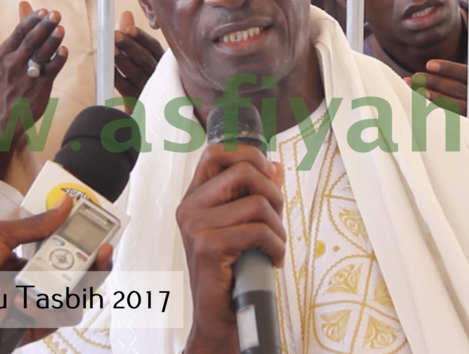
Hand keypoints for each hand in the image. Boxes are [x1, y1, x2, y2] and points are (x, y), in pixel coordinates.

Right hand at [0, 2, 67, 171]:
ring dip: (52, 41)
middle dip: (44, 26)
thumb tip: (24, 4)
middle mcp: (14, 63)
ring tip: (60, 28)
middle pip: (31, 41)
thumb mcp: (11, 54)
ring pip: (40, 55)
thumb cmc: (13, 79)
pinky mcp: (40, 87)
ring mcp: (27, 76)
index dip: (33, 20)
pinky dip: (58, 60)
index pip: (20, 32)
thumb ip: (22, 30)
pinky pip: (50, 71)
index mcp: (7, 52)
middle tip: (56, 14)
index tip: (44, 11)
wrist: (7, 115)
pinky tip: (65, 50)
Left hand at [0, 197, 113, 345]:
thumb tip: (67, 203)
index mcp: (36, 261)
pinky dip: (45, 308)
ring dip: (78, 287)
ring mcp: (37, 307)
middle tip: (104, 252)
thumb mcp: (2, 235)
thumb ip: (38, 224)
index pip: (74, 254)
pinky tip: (23, 300)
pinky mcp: (28, 329)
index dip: (92, 246)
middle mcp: (40, 284)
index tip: (104, 234)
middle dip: (98, 266)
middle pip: (83, 279)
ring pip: (76, 301)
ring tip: (68, 275)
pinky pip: (54, 320)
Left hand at [114, 11, 163, 100]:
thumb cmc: (149, 76)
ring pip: (136, 74)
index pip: (153, 47)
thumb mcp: (145, 54)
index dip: (141, 37)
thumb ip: (134, 35)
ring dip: (122, 61)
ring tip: (111, 49)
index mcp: (165, 62)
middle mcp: (161, 76)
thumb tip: (126, 14)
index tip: (128, 28)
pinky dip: (115, 77)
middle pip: (145, 60)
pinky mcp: (140, 103)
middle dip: (130, 47)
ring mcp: (151, 91)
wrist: (158, 111)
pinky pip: (125, 89)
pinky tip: (106, 67)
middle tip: (115, 35)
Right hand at [177, 143, 284, 353]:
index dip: (249, 154)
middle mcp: (190, 207)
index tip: (267, 174)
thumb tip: (276, 166)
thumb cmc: (231, 272)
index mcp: (195, 198)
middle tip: (276, 218)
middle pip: (244, 171)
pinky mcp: (208, 246)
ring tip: (275, 245)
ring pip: (257, 203)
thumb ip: (256, 194)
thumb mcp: (244, 226)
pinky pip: (258, 231)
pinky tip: (273, 259)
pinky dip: (276, 246)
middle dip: (273, 194)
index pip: (217, 152)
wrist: (219, 316)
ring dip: (278, 227)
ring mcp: (196, 226)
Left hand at [409, 24, 468, 162]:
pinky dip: (442, 119)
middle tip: (413, 78)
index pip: (468, 75)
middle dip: (433, 84)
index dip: (448, 69)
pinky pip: (459, 127)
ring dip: (433, 102)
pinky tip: (426, 114)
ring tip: (414, 94)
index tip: (430, 64)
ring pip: (455, 109)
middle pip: (457, 92)